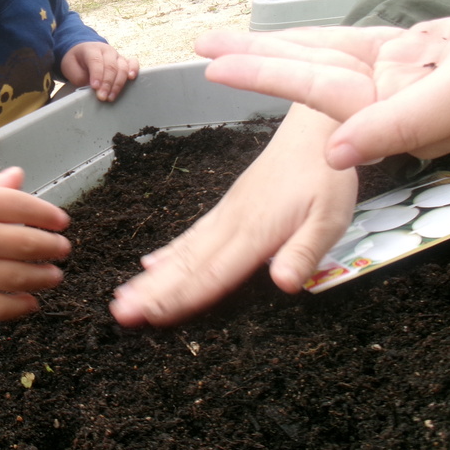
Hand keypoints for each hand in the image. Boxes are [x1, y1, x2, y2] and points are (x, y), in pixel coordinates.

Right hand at [0, 167, 70, 319]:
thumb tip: (19, 178)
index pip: (28, 208)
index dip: (51, 217)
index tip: (61, 222)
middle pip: (31, 244)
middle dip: (54, 248)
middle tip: (63, 250)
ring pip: (21, 277)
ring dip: (45, 277)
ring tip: (54, 276)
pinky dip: (20, 307)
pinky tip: (31, 303)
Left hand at [60, 42, 138, 101]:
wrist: (82, 52)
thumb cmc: (76, 62)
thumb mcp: (71, 68)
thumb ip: (80, 77)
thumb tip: (93, 89)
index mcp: (91, 49)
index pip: (96, 61)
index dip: (97, 74)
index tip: (95, 87)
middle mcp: (106, 51)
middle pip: (111, 66)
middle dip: (107, 84)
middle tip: (102, 97)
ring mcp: (117, 55)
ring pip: (122, 67)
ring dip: (118, 84)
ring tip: (111, 97)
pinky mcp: (124, 61)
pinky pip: (133, 63)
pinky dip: (134, 70)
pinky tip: (131, 79)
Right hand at [109, 106, 357, 326]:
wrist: (312, 133)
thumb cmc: (325, 177)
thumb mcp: (330, 218)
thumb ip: (304, 251)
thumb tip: (283, 283)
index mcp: (254, 233)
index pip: (212, 274)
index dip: (179, 297)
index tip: (149, 316)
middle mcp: (231, 226)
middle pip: (186, 266)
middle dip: (152, 292)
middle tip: (119, 312)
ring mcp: (225, 216)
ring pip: (182, 252)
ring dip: (152, 277)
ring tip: (123, 295)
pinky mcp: (226, 209)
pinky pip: (190, 235)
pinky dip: (168, 252)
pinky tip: (150, 264)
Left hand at [196, 0, 449, 167]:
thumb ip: (407, 120)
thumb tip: (336, 152)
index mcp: (406, 117)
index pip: (324, 95)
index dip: (269, 76)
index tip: (217, 66)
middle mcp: (397, 104)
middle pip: (314, 79)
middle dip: (259, 63)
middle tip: (204, 47)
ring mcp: (405, 81)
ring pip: (329, 60)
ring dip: (279, 49)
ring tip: (225, 42)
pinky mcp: (416, 57)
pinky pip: (359, 47)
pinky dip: (322, 40)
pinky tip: (283, 40)